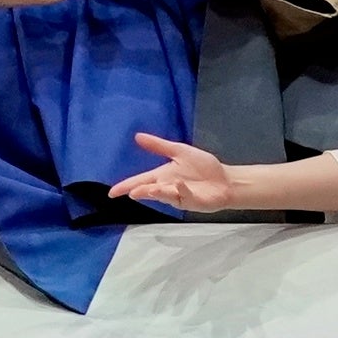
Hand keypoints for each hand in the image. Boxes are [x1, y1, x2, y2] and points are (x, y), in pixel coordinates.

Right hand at [110, 130, 248, 211]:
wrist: (225, 179)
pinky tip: (178, 184)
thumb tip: (137, 136)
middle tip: (131, 192)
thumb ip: (159, 145)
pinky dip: (179, 190)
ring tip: (148, 189)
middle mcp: (166, 187)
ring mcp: (177, 196)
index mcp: (162, 175)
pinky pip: (182, 196)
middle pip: (148, 190)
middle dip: (140, 191)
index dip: (126, 186)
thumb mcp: (179, 151)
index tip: (112, 192)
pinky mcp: (190, 201)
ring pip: (163, 195)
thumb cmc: (203, 166)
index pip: (139, 181)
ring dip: (156, 192)